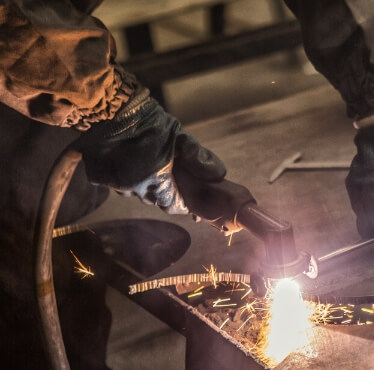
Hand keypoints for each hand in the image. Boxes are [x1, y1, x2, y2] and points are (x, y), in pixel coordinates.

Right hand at [75, 87, 225, 214]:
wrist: (107, 105)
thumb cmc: (147, 122)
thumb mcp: (178, 137)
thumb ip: (198, 157)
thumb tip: (219, 174)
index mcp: (157, 184)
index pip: (173, 205)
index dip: (182, 202)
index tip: (187, 196)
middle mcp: (136, 189)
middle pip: (155, 199)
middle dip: (164, 191)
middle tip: (170, 176)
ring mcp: (116, 184)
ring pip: (135, 191)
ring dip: (144, 183)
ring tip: (149, 166)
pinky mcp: (99, 176)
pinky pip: (116, 183)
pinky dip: (125, 175)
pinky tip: (129, 161)